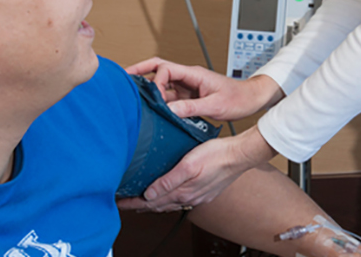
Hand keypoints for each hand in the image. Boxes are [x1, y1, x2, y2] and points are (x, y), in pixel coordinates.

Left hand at [117, 126, 275, 211]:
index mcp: (183, 192)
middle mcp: (189, 198)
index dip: (134, 202)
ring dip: (155, 203)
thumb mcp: (188, 164)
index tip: (121, 203)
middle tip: (126, 203)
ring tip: (143, 201)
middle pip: (159, 205)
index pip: (152, 202)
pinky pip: (182, 199)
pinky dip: (169, 199)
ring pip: (170, 203)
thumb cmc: (216, 155)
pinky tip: (170, 194)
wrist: (239, 155)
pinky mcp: (204, 191)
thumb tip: (149, 194)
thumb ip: (168, 180)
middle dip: (141, 205)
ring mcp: (197, 196)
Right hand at [125, 57, 283, 119]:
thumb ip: (191, 107)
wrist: (251, 100)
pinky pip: (171, 97)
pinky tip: (154, 111)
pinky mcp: (190, 96)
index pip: (165, 68)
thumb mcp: (214, 105)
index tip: (153, 96)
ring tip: (136, 99)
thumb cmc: (238, 99)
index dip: (155, 80)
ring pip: (163, 85)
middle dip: (141, 72)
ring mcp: (188, 87)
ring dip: (151, 90)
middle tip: (124, 78)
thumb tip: (170, 110)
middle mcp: (188, 77)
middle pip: (159, 70)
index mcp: (193, 74)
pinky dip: (161, 102)